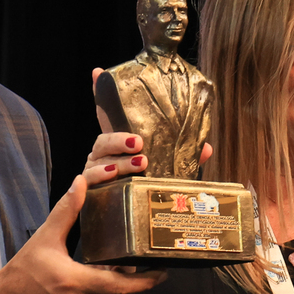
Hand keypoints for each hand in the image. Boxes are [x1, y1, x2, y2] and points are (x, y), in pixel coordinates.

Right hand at [0, 176, 165, 293]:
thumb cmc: (21, 273)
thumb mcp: (44, 238)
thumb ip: (66, 211)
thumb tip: (81, 182)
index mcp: (74, 282)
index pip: (123, 285)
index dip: (147, 280)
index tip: (162, 270)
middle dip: (139, 284)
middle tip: (149, 269)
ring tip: (124, 274)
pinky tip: (104, 289)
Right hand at [82, 67, 210, 187]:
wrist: (132, 220)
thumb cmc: (148, 188)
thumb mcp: (168, 169)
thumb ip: (182, 156)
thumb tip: (205, 148)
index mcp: (119, 144)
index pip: (108, 116)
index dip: (100, 93)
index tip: (97, 72)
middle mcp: (103, 155)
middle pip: (102, 139)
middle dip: (119, 139)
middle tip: (140, 143)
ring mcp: (94, 171)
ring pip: (98, 160)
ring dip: (118, 160)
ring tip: (139, 162)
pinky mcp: (90, 191)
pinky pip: (88, 181)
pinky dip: (98, 178)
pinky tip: (111, 178)